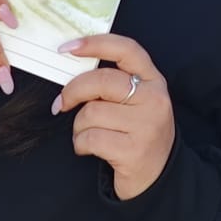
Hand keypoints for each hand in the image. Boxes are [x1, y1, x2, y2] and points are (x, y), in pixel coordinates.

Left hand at [52, 34, 175, 200]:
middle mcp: (154, 99)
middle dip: (72, 92)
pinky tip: (88, 149)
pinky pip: (90, 138)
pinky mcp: (133, 150)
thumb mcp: (137, 102)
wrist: (158, 177)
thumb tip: (72, 68)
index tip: (68, 47)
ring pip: (91, 112)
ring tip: (87, 135)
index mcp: (153, 81)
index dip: (95, 44)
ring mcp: (146, 125)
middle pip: (101, 81)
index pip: (126, 50)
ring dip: (78, 126)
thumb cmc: (138, 134)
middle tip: (62, 103)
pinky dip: (80, 144)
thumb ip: (115, 83)